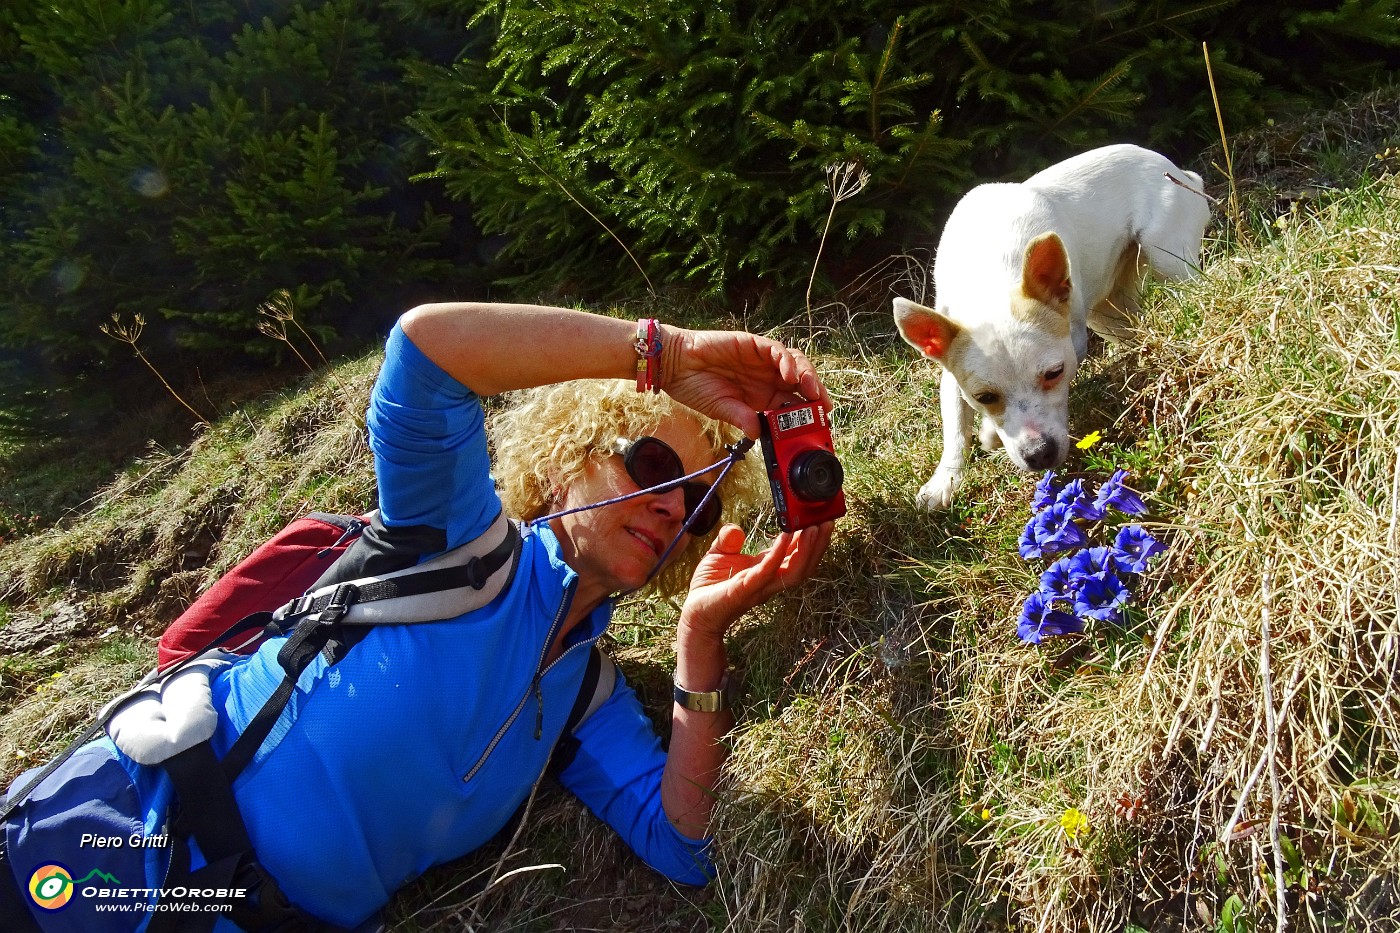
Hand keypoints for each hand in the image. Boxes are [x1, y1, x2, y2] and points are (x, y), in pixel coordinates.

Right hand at [662, 328, 829, 437]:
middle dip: (816, 395)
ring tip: (811, 391)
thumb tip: (757, 434)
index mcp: (761, 397)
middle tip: (823, 407)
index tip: (819, 424)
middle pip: (801, 384)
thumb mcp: (721, 409)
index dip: (808, 412)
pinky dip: (787, 362)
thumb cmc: (696, 388)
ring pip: (795, 365)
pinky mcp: (754, 344)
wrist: (676, 365)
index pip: (792, 404)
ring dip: (807, 376)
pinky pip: (777, 351)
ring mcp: (762, 361)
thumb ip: (741, 418)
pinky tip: (787, 375)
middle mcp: (766, 378)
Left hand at [679, 521, 834, 638]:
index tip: (820, 518)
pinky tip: (786, 536)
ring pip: (795, 572)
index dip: (811, 539)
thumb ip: (728, 540)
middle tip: (827, 520)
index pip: (797, 555)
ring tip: (814, 527)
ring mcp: (760, 587)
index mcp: (768, 571)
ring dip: (807, 550)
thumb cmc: (710, 586)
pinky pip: (767, 571)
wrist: (695, 613)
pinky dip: (778, 553)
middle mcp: (770, 581)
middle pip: (805, 564)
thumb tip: (735, 529)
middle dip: (819, 544)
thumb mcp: (719, 555)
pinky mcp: (744, 589)